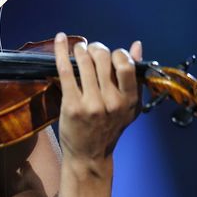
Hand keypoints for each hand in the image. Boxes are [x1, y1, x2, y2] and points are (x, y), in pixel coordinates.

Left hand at [53, 32, 142, 177]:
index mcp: (129, 100)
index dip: (117, 54)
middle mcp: (112, 102)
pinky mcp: (71, 105)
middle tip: (90, 50)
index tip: (109, 56)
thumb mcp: (129, 107)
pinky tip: (60, 39)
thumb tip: (137, 45)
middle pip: (104, 59)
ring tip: (78, 48)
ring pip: (85, 62)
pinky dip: (61, 51)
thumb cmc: (109, 129)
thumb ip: (134, 77)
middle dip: (96, 49)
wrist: (89, 156)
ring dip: (80, 49)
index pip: (126, 65)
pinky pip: (65, 70)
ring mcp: (91, 104)